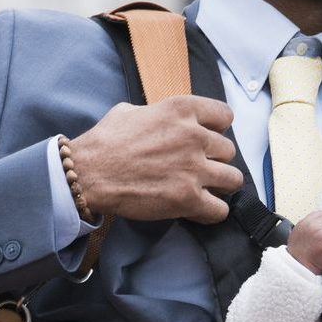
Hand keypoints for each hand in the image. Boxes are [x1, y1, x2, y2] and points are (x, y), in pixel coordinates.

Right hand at [66, 96, 243, 224]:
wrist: (88, 173)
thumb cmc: (105, 142)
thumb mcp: (133, 111)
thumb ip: (159, 114)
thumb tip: (165, 121)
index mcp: (182, 110)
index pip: (225, 116)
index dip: (217, 129)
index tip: (206, 139)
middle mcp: (194, 136)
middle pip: (228, 150)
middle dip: (214, 160)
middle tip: (198, 168)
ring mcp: (194, 169)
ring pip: (233, 179)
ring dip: (219, 185)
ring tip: (204, 189)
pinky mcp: (188, 198)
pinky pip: (220, 210)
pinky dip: (212, 212)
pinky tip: (199, 209)